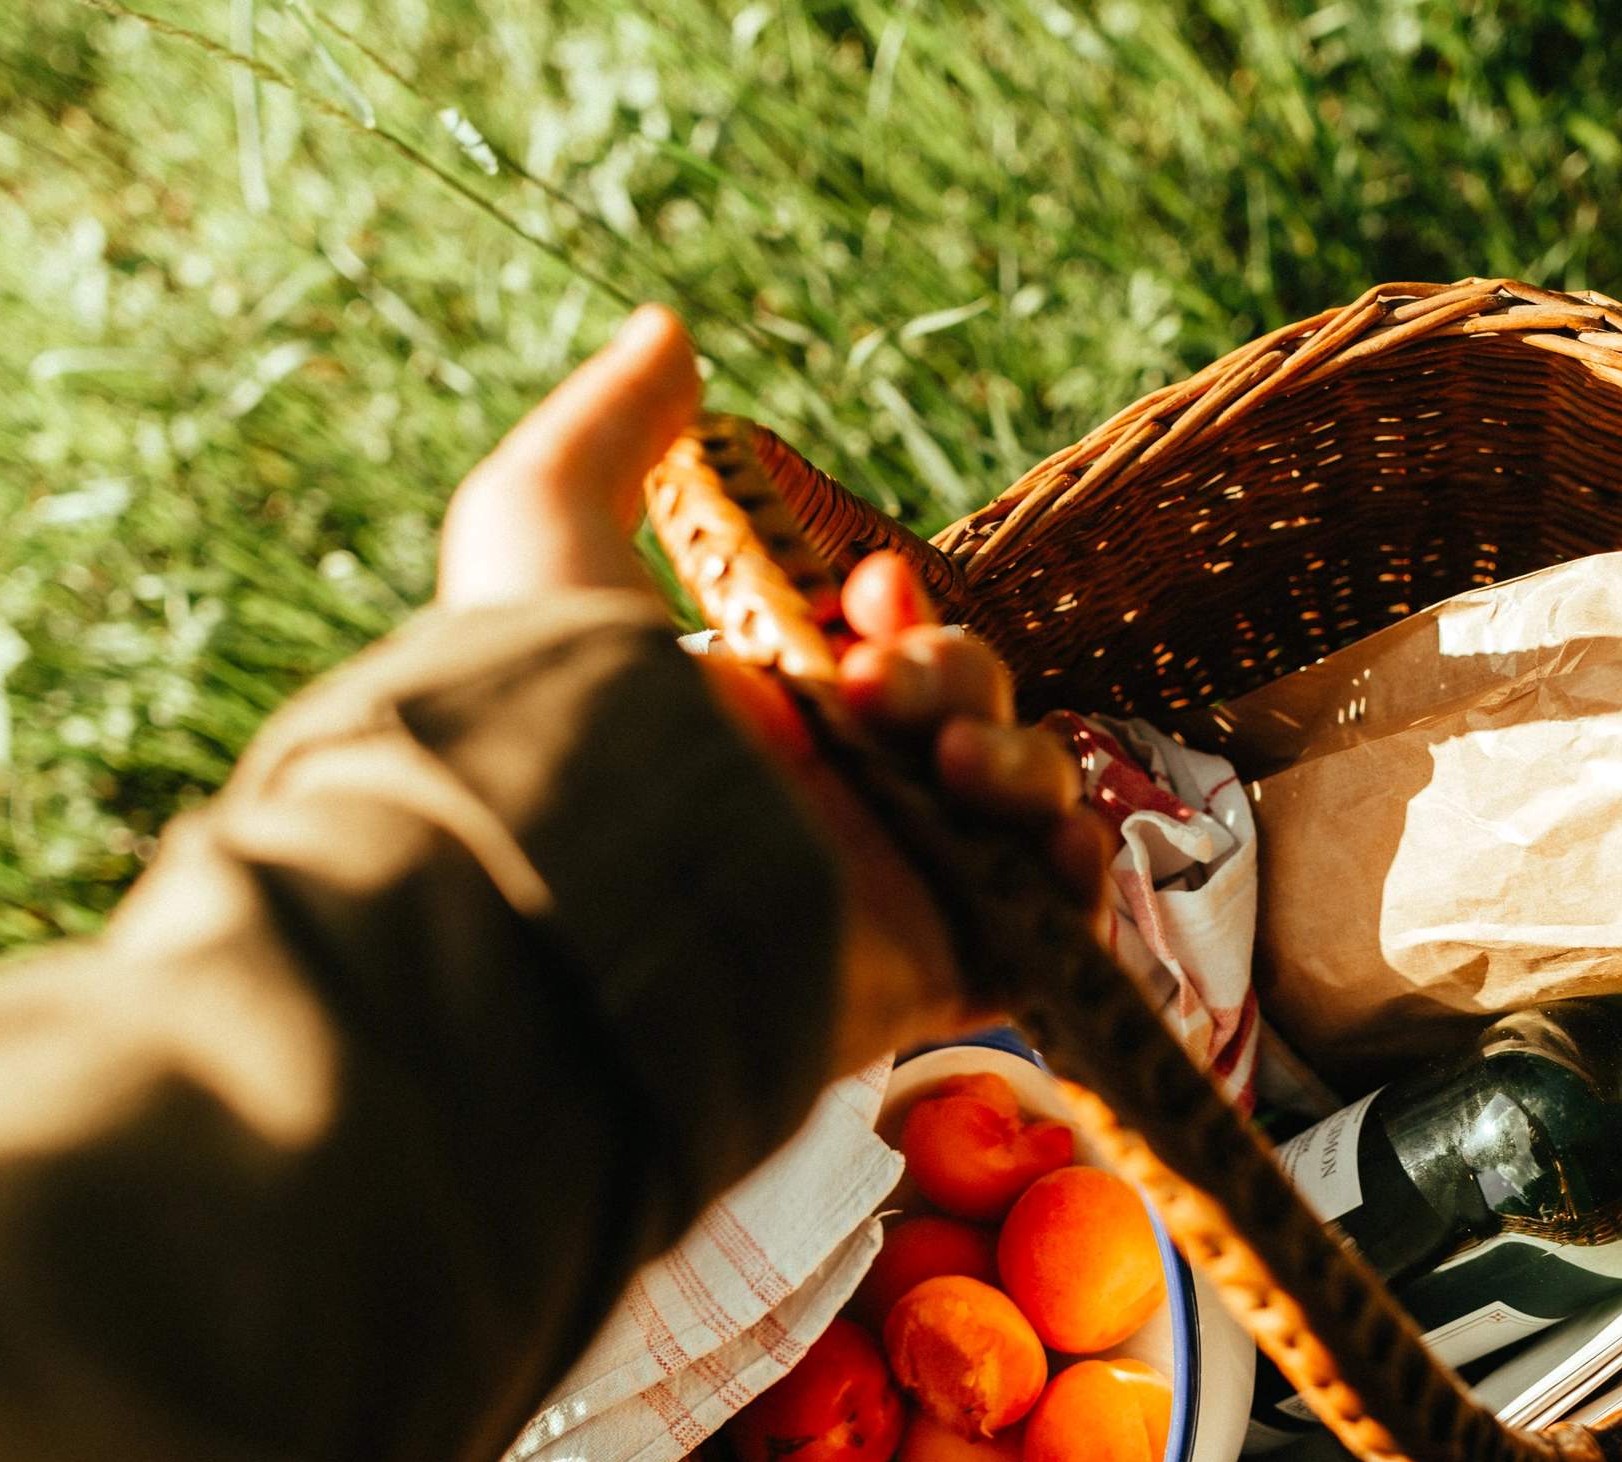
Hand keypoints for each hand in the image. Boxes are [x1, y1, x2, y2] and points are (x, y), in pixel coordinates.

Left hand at [438, 305, 1112, 1080]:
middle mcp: (829, 813)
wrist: (591, 884)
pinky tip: (1054, 850)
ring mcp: (891, 897)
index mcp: (761, 727)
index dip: (909, 620)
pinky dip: (1082, 888)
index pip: (887, 661)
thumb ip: (603, 433)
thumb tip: (666, 328)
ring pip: (1027, 813)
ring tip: (952, 770)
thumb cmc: (562, 714)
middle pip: (974, 722)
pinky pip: (1057, 934)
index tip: (871, 596)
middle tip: (885, 690)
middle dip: (961, 677)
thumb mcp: (539, 533)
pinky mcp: (937, 974)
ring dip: (1024, 767)